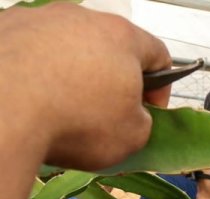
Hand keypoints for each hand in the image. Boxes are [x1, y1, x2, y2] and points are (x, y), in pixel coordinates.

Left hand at [1, 4, 171, 170]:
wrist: (2, 114)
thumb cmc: (74, 121)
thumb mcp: (131, 137)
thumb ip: (141, 120)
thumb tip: (131, 116)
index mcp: (121, 37)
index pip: (157, 55)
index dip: (160, 87)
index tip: (149, 109)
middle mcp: (81, 18)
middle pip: (107, 45)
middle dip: (110, 76)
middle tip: (105, 110)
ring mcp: (38, 19)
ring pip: (64, 45)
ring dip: (68, 71)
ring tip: (59, 106)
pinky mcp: (3, 28)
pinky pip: (26, 49)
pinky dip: (31, 70)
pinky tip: (28, 98)